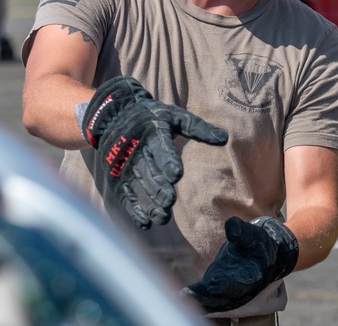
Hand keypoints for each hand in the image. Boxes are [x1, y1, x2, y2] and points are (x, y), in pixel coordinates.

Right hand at [83, 75, 227, 228]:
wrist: (113, 116)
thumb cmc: (152, 117)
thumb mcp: (174, 115)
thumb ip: (198, 127)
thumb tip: (224, 138)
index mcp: (152, 132)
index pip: (160, 147)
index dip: (167, 160)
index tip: (177, 173)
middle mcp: (135, 150)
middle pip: (147, 171)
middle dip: (158, 187)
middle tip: (170, 201)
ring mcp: (123, 166)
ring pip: (136, 187)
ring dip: (148, 203)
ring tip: (163, 216)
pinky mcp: (116, 178)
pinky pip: (125, 196)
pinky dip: (134, 210)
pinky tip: (146, 222)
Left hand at [183, 216, 298, 312]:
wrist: (261, 253)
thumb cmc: (257, 242)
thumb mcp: (253, 234)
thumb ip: (242, 231)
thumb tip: (231, 224)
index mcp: (253, 272)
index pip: (240, 280)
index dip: (227, 283)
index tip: (213, 282)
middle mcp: (240, 286)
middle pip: (224, 294)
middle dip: (207, 295)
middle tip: (189, 295)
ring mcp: (228, 289)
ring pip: (214, 298)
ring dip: (199, 299)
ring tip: (182, 296)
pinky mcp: (216, 287)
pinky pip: (206, 295)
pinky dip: (196, 296)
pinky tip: (180, 296)